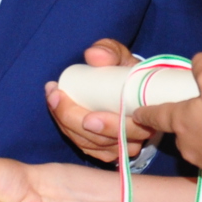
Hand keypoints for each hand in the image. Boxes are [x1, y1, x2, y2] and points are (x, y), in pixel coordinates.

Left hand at [46, 38, 150, 161]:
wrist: (133, 86)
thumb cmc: (128, 71)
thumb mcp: (122, 56)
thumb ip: (110, 50)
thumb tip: (93, 56)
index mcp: (149, 114)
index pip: (129, 128)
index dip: (106, 124)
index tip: (85, 111)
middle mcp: (139, 136)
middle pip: (103, 139)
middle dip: (73, 119)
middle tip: (55, 98)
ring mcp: (123, 146)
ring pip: (91, 144)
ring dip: (66, 123)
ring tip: (52, 99)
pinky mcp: (109, 151)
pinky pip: (86, 147)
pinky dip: (68, 130)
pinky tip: (56, 112)